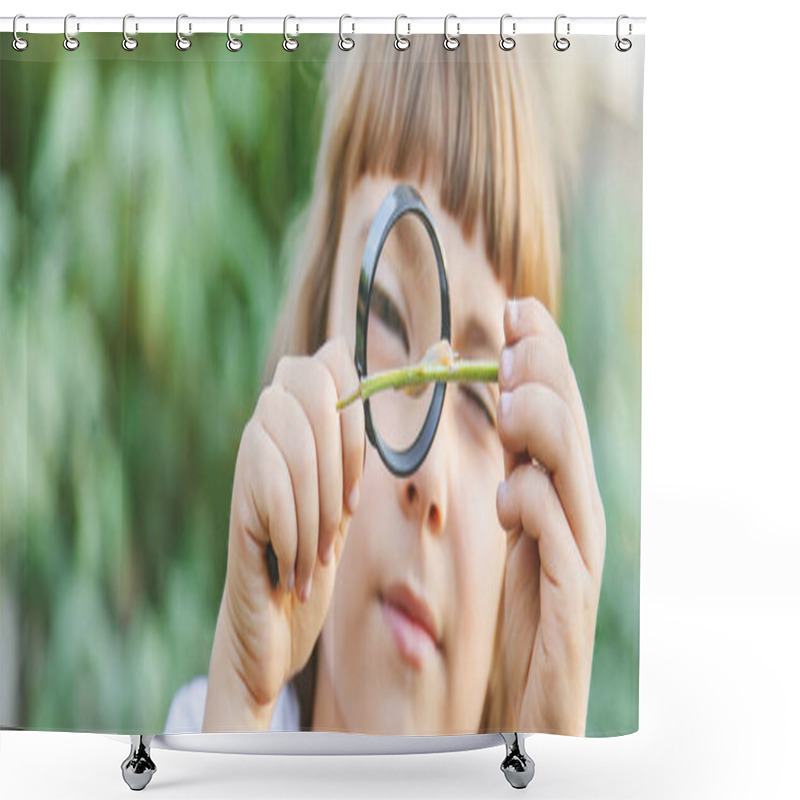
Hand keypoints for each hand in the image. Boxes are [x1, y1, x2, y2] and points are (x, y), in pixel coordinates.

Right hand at [203, 337, 364, 730]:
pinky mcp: (236, 501)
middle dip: (342, 460)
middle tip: (344, 519)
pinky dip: (297, 536)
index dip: (358, 409)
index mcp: (302, 421)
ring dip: (322, 509)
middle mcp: (269, 425)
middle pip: (311, 387)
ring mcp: (248, 459)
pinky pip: (272, 489)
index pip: (331, 360)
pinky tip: (295, 569)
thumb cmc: (316, 557)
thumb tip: (402, 379)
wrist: (273, 626)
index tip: (360, 480)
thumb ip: (354, 449)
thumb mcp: (346, 498)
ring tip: (320, 555)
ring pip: (297, 443)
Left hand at [495, 297, 605, 734]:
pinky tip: (507, 499)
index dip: (544, 356)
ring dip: (545, 429)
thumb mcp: (518, 529)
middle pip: (572, 428)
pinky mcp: (570, 600)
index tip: (515, 310)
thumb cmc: (528, 608)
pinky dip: (534, 509)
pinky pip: (560, 543)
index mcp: (562, 490)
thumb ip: (519, 477)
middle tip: (516, 337)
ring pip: (573, 474)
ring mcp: (580, 554)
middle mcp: (579, 512)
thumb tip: (508, 420)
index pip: (560, 408)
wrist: (537, 696)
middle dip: (546, 376)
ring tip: (512, 402)